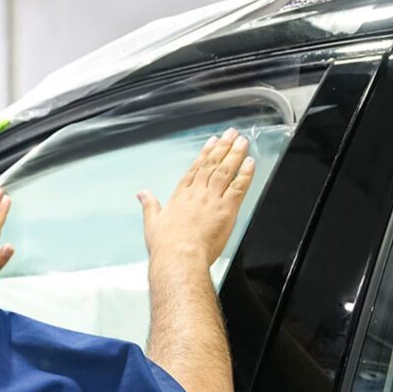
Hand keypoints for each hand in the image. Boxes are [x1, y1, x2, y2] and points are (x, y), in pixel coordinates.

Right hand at [138, 128, 254, 267]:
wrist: (179, 257)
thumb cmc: (166, 245)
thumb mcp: (151, 223)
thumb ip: (149, 205)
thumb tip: (142, 194)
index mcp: (181, 196)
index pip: (195, 169)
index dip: (204, 154)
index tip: (211, 142)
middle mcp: (197, 193)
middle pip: (212, 165)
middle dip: (223, 147)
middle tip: (231, 134)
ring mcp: (212, 199)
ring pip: (226, 171)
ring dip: (235, 154)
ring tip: (242, 141)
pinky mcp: (226, 209)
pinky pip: (239, 187)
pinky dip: (245, 174)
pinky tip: (250, 163)